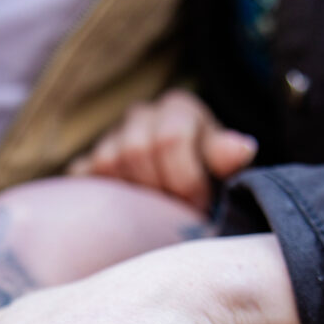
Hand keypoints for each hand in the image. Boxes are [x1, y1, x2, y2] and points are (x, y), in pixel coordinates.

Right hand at [68, 90, 257, 211]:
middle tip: (174, 213)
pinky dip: (99, 196)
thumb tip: (241, 149)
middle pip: (135, 149)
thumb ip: (226, 157)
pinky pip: (82, 176)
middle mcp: (141, 116)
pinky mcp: (87, 164)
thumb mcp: (223, 167)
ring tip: (153, 213)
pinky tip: (123, 211)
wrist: (181, 190)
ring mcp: (110, 138)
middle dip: (158, 190)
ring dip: (131, 195)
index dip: (185, 179)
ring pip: (106, 162)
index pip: (170, 138)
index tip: (198, 206)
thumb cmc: (206, 178)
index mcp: (178, 109)